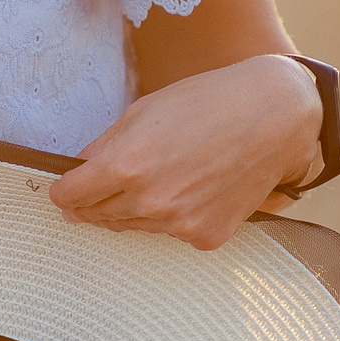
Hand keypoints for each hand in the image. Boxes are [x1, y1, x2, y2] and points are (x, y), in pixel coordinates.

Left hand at [49, 54, 322, 250]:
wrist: (275, 116)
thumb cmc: (208, 102)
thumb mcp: (143, 112)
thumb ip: (104, 147)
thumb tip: (76, 174)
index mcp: (126, 166)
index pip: (69, 196)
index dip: (63, 190)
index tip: (66, 187)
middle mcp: (150, 202)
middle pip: (96, 216)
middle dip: (93, 201)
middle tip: (103, 185)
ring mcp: (179, 225)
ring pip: (132, 226)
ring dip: (131, 209)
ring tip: (154, 178)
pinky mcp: (205, 237)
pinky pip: (170, 233)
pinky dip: (170, 217)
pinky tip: (188, 190)